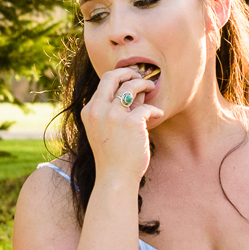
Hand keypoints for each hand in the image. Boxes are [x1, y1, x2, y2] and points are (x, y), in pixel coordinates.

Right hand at [80, 66, 162, 185]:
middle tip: (142, 75)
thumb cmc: (113, 156)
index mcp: (89, 111)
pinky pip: (146, 107)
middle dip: (130, 71)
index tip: (131, 78)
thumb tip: (136, 88)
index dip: (120, 76)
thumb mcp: (108, 129)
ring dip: (145, 84)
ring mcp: (113, 115)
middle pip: (113, 76)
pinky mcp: (130, 123)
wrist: (115, 178)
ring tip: (152, 88)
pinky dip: (155, 110)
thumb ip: (118, 108)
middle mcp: (98, 110)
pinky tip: (158, 115)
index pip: (104, 82)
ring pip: (131, 86)